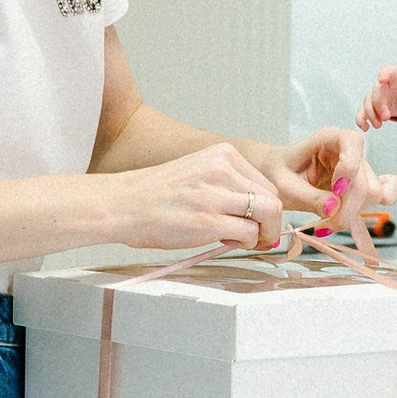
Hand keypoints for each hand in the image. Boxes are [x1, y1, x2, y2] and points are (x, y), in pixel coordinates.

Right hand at [105, 141, 304, 256]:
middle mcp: (222, 169)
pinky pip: (248, 233)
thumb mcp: (198, 174)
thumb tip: (258, 209)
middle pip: (272, 199)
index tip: (256, 221)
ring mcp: (215, 194)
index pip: (266, 183)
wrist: (124, 204)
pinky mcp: (208, 220)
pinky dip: (244, 243)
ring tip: (239, 239)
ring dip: (260, 234)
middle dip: (269, 223)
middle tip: (256, 236)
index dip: (265, 207)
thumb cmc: (156, 195)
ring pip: (267, 214)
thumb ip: (227, 185)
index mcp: (222, 155)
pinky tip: (225, 241)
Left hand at [258, 126, 392, 213]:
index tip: (334, 190)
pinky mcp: (365, 185)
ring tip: (327, 223)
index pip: (353, 142)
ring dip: (353, 214)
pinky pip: (388, 192)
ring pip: (374, 194)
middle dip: (347, 208)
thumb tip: (334, 209)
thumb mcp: (285, 187)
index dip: (348, 169)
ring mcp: (360, 168)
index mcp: (329, 138)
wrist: (277, 178)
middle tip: (322, 225)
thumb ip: (310, 198)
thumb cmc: (278, 176)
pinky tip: (361, 213)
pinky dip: (381, 204)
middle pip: (365, 181)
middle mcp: (349, 150)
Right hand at [360, 57, 396, 126]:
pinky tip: (364, 128)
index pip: (388, 71)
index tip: (381, 79)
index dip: (384, 74)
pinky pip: (363, 110)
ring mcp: (376, 94)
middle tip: (386, 118)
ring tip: (378, 125)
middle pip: (376, 91)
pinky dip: (361, 119)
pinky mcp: (373, 106)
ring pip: (368, 101)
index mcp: (395, 75)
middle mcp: (383, 83)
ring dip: (370, 114)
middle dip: (379, 105)